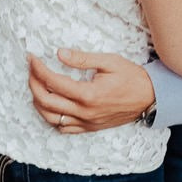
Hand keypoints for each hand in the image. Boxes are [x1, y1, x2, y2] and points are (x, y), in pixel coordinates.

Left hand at [27, 48, 154, 132]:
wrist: (151, 98)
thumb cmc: (132, 77)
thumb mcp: (109, 62)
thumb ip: (82, 59)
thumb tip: (59, 53)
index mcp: (88, 94)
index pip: (52, 82)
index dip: (38, 68)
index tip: (32, 58)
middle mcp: (84, 112)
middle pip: (46, 101)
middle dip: (33, 83)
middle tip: (31, 69)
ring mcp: (86, 123)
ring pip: (50, 118)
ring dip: (38, 102)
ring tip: (36, 86)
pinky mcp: (90, 128)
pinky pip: (63, 128)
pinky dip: (51, 118)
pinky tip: (50, 105)